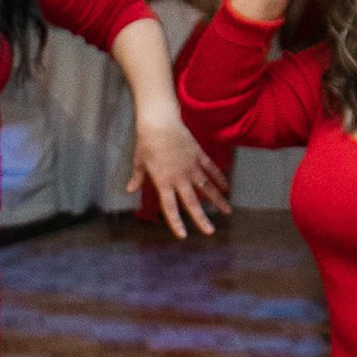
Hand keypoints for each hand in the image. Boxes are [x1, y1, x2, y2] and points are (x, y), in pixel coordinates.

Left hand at [127, 113, 230, 239]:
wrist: (159, 121)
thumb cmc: (146, 142)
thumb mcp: (139, 161)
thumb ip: (138, 178)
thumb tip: (129, 190)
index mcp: (163, 181)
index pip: (170, 207)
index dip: (176, 222)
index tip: (183, 235)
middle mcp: (179, 177)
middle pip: (192, 202)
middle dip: (201, 218)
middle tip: (210, 231)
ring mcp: (191, 166)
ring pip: (207, 187)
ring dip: (217, 200)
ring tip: (227, 211)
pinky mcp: (198, 155)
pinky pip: (211, 169)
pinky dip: (219, 178)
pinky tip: (227, 187)